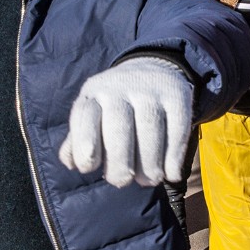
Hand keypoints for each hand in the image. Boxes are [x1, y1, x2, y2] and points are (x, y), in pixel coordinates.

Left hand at [59, 56, 193, 187]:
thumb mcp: (93, 113)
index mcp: (94, 92)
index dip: (84, 142)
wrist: (152, 68)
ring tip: (148, 180)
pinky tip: (171, 174)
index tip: (88, 168)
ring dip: (149, 163)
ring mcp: (150, 90)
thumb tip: (71, 163)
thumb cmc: (114, 104)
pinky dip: (174, 155)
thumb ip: (78, 139)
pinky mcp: (177, 95)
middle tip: (122, 181)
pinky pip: (178, 127)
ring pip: (150, 128)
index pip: (85, 115)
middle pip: (119, 126)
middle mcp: (120, 87)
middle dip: (120, 162)